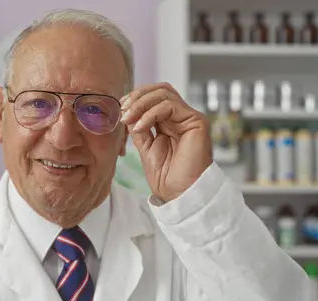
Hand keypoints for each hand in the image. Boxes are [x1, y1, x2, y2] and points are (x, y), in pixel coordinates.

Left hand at [120, 82, 212, 202]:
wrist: (180, 194)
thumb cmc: (166, 177)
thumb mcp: (145, 147)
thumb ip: (138, 127)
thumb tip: (126, 110)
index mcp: (170, 122)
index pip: (154, 97)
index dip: (136, 98)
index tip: (120, 109)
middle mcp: (182, 117)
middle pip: (160, 89)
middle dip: (137, 96)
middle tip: (122, 110)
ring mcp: (190, 118)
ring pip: (164, 93)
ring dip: (141, 103)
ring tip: (127, 119)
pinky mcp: (197, 121)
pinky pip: (170, 105)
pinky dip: (150, 113)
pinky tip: (140, 126)